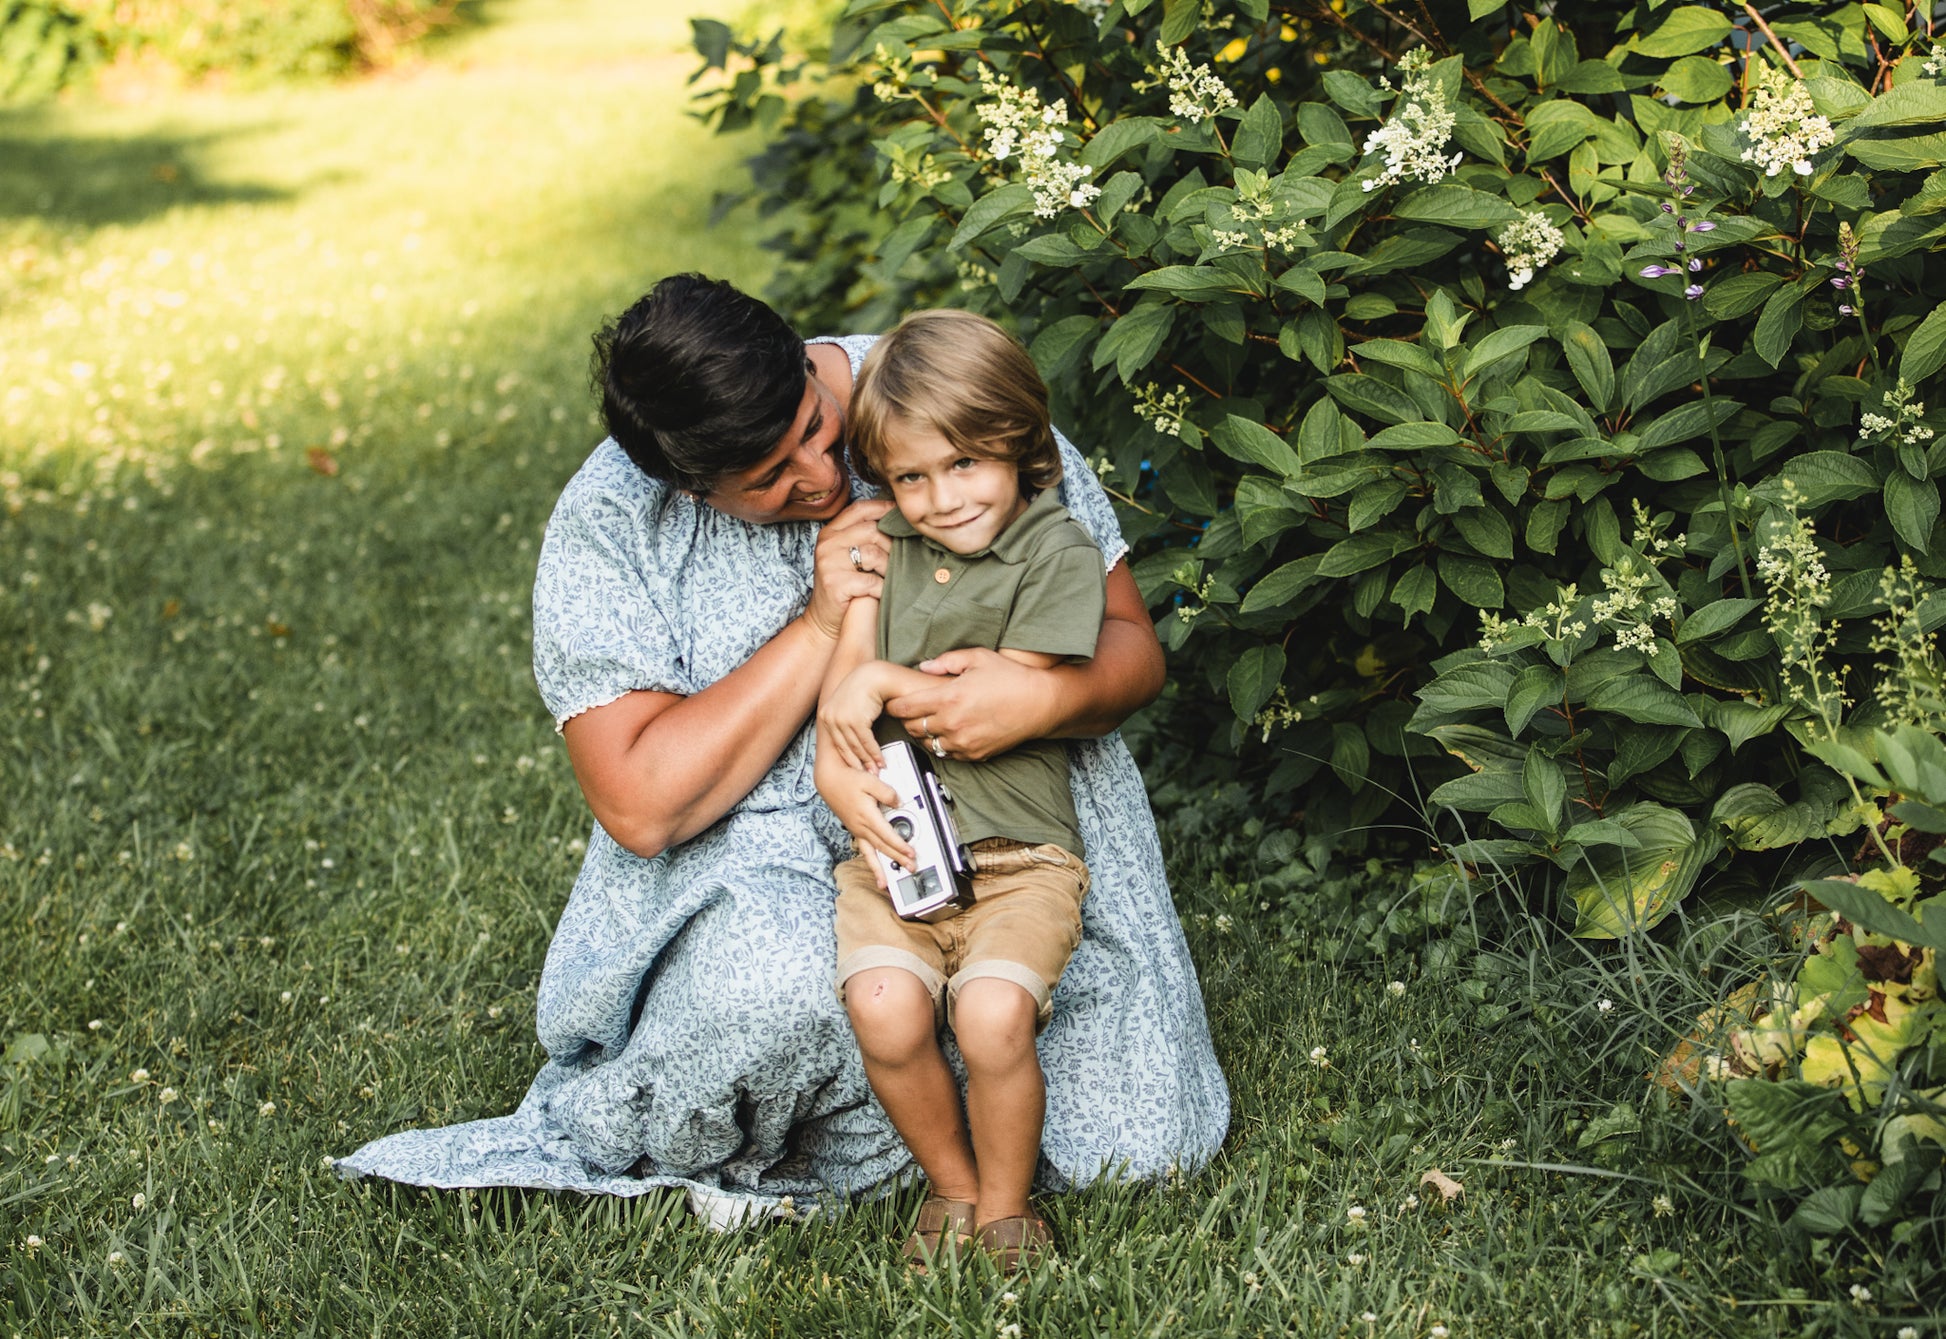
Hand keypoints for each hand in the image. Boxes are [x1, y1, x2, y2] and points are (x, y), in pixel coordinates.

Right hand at [804, 499, 892, 639]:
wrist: (824, 622)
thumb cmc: (846, 588)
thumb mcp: (849, 556)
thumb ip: (865, 537)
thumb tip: (900, 521)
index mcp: (831, 532)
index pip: (860, 509)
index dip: (884, 509)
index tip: (902, 517)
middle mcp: (827, 544)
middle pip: (872, 530)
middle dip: (892, 545)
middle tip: (901, 560)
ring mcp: (829, 563)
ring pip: (874, 554)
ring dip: (889, 569)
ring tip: (890, 579)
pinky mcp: (835, 584)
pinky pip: (872, 581)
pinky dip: (883, 589)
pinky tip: (884, 594)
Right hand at [814, 746, 915, 867]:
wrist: (828, 781)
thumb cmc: (847, 780)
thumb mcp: (870, 781)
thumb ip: (887, 792)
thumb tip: (898, 802)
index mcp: (867, 816)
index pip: (887, 836)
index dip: (900, 846)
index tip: (910, 853)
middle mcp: (861, 827)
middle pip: (882, 848)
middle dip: (897, 860)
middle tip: (910, 868)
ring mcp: (857, 830)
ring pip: (870, 854)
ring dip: (879, 869)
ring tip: (884, 883)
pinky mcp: (854, 829)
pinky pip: (864, 849)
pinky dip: (870, 861)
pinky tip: (875, 866)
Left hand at [818, 666, 887, 771]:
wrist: (873, 676)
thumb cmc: (863, 690)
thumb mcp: (847, 706)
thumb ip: (845, 721)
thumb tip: (850, 741)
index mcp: (826, 716)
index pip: (836, 744)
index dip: (848, 759)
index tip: (856, 771)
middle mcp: (830, 718)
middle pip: (845, 749)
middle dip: (858, 765)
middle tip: (867, 776)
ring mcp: (841, 720)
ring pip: (856, 748)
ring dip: (868, 762)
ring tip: (877, 771)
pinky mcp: (855, 720)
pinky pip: (866, 743)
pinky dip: (875, 754)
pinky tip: (881, 761)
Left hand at [883, 648, 1060, 761]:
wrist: (1040, 704)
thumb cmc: (1012, 678)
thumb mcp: (979, 658)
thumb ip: (947, 660)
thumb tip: (924, 666)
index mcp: (949, 698)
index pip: (905, 708)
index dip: (896, 705)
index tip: (896, 701)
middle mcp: (952, 723)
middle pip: (912, 728)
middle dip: (909, 719)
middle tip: (914, 710)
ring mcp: (963, 742)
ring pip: (927, 743)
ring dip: (925, 733)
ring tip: (933, 721)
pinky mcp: (974, 754)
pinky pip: (947, 753)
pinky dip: (944, 744)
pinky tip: (951, 731)